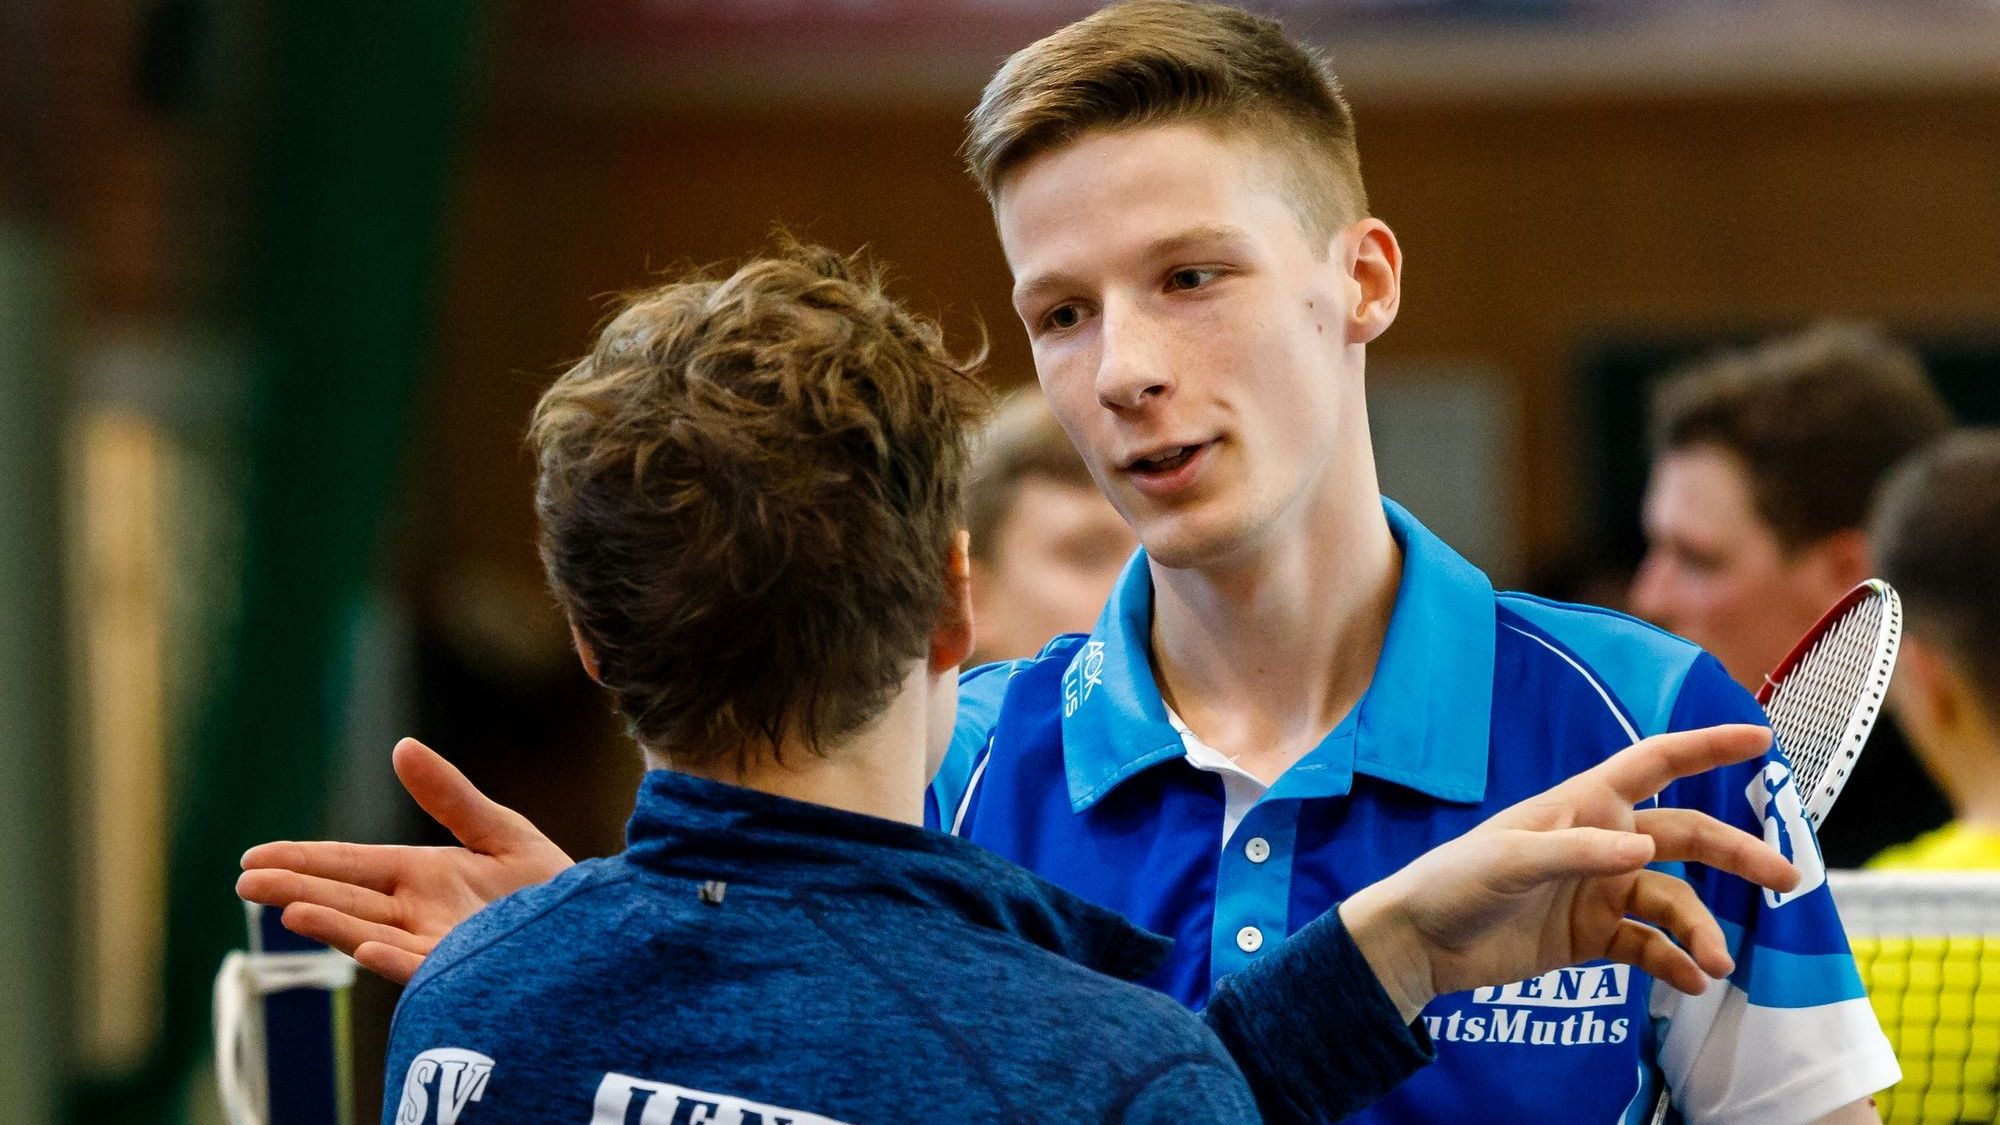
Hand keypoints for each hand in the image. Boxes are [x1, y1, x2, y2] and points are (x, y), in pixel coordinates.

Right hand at [237, 738, 574, 982]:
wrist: (597, 926)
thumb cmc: (547, 885)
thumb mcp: (496, 830)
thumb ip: (449, 795)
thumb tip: (403, 746)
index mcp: (420, 876)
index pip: (350, 866)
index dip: (303, 860)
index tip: (253, 858)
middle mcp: (418, 913)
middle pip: (347, 900)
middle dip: (297, 891)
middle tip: (245, 882)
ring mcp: (436, 945)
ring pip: (372, 934)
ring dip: (332, 925)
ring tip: (289, 911)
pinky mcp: (462, 971)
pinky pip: (422, 967)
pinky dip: (393, 959)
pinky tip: (366, 947)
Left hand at [1340, 724, 1796, 1020]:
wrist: (1423, 943)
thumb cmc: (1456, 882)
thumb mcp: (1510, 861)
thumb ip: (1577, 853)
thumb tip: (1645, 850)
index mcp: (1583, 804)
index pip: (1655, 763)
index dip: (1707, 746)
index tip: (1760, 735)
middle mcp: (1601, 842)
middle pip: (1686, 837)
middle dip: (1737, 855)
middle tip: (1787, 880)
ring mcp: (1599, 890)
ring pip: (1673, 903)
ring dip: (1701, 931)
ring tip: (1716, 965)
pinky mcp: (1591, 936)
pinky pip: (1649, 947)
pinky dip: (1674, 964)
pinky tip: (1691, 983)